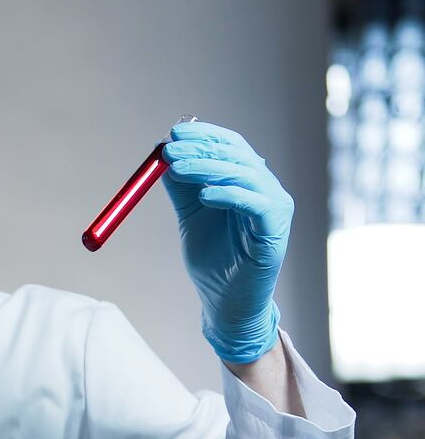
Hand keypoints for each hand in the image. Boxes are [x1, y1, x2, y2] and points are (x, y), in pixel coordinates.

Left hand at [161, 121, 292, 363]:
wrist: (224, 303)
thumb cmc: (212, 261)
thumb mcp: (190, 217)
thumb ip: (181, 187)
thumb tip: (162, 153)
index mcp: (246, 182)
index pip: (230, 146)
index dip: (204, 136)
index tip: (173, 134)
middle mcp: (265, 189)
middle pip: (237, 154)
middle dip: (201, 148)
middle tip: (170, 149)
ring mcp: (274, 208)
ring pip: (244, 174)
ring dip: (207, 167)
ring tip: (177, 168)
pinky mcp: (276, 230)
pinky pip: (255, 203)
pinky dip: (229, 195)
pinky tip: (205, 196)